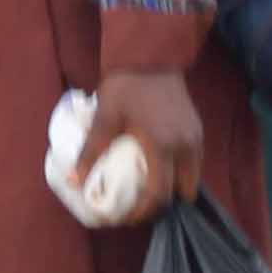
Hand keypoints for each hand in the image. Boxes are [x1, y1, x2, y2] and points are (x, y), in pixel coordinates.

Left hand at [96, 66, 208, 211]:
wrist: (151, 54)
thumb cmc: (126, 86)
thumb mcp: (105, 118)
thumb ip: (91, 151)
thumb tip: (74, 180)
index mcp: (162, 146)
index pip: (159, 195)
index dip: (144, 212)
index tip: (128, 218)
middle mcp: (185, 146)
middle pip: (182, 192)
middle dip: (163, 204)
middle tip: (140, 206)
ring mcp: (195, 137)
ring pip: (191, 177)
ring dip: (173, 188)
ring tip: (148, 188)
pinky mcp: (198, 129)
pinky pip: (193, 162)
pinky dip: (179, 172)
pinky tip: (158, 167)